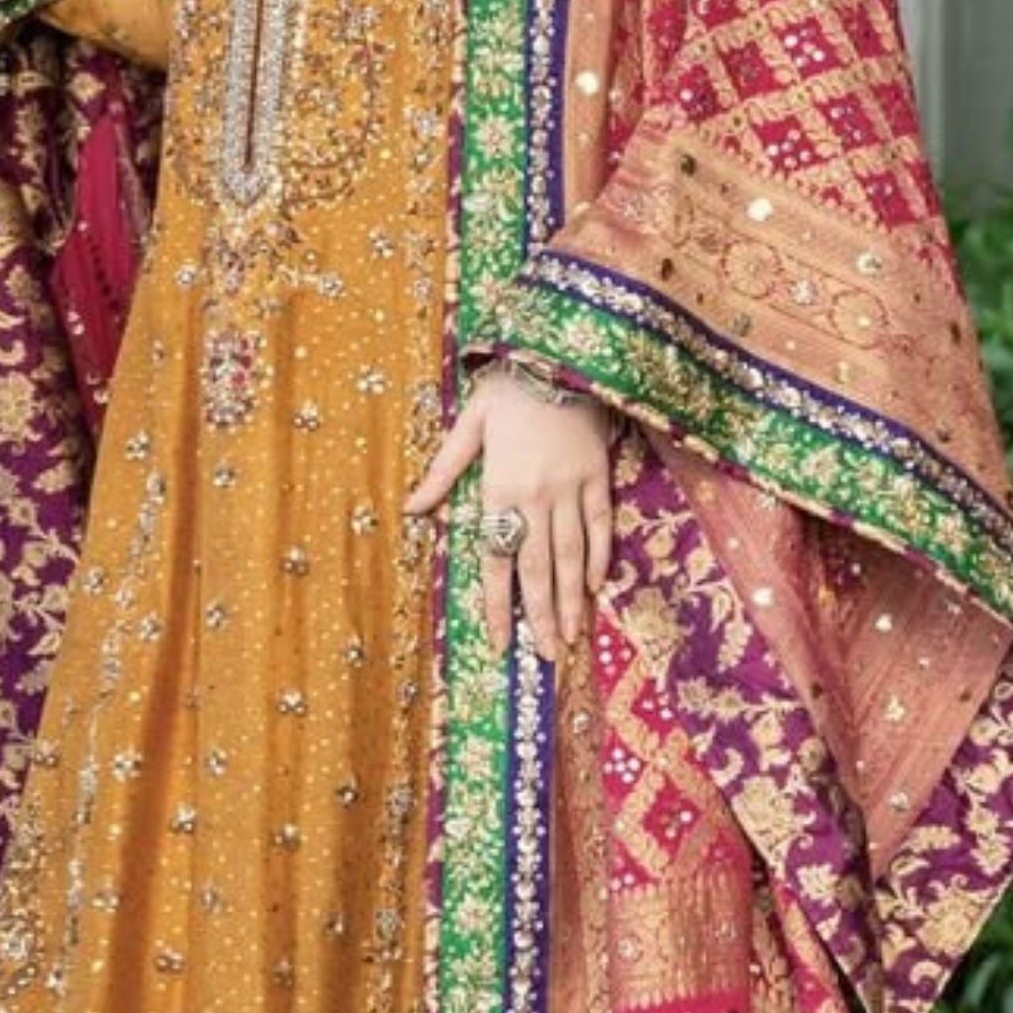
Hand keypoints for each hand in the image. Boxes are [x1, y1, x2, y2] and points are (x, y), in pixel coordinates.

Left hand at [405, 364, 613, 661]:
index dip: (497, 606)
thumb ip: (443, 470)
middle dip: (541, 617)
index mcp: (499, 488)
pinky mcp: (598, 477)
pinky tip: (597, 586)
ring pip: (572, 555)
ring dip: (572, 600)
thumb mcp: (468, 424)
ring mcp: (571, 489)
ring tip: (573, 636)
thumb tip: (412, 508)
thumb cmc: (509, 389)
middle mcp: (536, 497)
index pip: (496, 560)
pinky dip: (600, 557)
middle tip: (547, 656)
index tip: (499, 643)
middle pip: (538, 569)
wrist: (560, 357)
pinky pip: (601, 526)